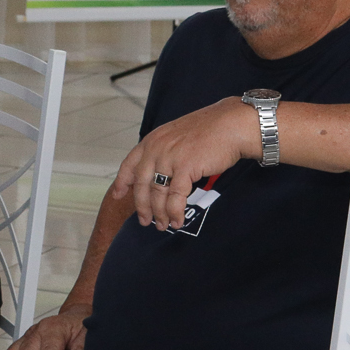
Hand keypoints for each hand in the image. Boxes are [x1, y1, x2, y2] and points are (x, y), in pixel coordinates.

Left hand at [112, 97, 257, 230]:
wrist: (231, 124)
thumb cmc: (210, 130)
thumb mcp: (177, 136)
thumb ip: (164, 151)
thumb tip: (160, 175)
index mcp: (152, 140)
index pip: (129, 164)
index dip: (122, 182)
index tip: (118, 195)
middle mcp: (156, 149)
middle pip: (141, 185)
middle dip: (142, 207)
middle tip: (145, 221)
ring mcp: (169, 158)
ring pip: (157, 195)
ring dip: (159, 214)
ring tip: (163, 226)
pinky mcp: (185, 168)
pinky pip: (175, 198)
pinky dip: (175, 213)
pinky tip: (177, 221)